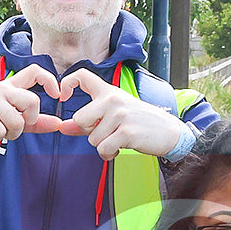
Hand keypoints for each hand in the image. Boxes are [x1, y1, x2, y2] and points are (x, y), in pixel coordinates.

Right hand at [0, 65, 64, 151]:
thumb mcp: (8, 119)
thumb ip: (34, 122)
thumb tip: (59, 124)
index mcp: (9, 87)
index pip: (35, 71)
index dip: (50, 81)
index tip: (56, 96)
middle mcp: (0, 89)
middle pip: (32, 101)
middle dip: (29, 120)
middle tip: (17, 126)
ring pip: (17, 121)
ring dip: (11, 134)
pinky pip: (0, 131)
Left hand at [57, 68, 187, 158]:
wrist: (168, 131)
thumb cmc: (137, 122)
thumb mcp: (111, 116)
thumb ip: (86, 121)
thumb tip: (61, 127)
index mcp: (108, 92)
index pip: (81, 75)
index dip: (66, 84)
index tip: (63, 97)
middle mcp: (113, 99)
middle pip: (80, 120)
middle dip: (89, 132)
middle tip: (107, 132)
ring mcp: (120, 115)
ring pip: (92, 139)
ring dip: (102, 145)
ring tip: (118, 139)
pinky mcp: (127, 131)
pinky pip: (103, 149)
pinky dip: (109, 154)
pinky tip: (120, 148)